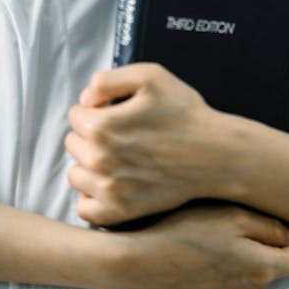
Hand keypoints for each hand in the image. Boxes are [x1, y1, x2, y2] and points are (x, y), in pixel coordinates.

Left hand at [65, 63, 221, 225]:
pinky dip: (93, 197)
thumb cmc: (184, 113)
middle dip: (91, 135)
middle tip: (122, 134)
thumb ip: (106, 80)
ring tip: (119, 157)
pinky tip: (112, 184)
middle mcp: (100, 160)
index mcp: (102, 126)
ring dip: (89, 165)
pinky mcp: (120, 212)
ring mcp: (109, 190)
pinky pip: (85, 209)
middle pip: (72, 143)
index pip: (75, 115)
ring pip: (76, 175)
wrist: (215, 154)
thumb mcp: (149, 76)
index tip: (117, 112)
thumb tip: (84, 100)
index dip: (96, 109)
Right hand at [102, 202, 288, 288]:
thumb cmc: (180, 234)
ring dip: (263, 247)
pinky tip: (227, 237)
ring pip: (261, 266)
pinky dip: (244, 256)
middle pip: (283, 262)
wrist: (138, 262)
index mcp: (261, 267)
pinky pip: (242, 273)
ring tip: (253, 219)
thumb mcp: (230, 217)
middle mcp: (252, 287)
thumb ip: (267, 226)